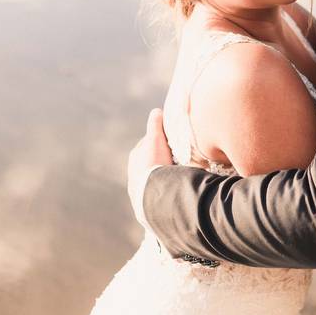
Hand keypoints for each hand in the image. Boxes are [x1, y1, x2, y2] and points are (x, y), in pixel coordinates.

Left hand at [127, 108, 175, 225]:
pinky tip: (176, 189)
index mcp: (136, 157)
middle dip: (164, 160)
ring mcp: (140, 188)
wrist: (151, 192)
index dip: (162, 140)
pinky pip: (159, 192)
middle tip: (179, 159)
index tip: (174, 141)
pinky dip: (166, 189)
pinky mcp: (147, 203)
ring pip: (156, 178)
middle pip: (153, 161)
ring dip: (165, 176)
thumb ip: (156, 124)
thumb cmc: (154, 163)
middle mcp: (135, 172)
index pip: (150, 144)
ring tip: (180, 176)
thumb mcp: (156, 139)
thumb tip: (157, 111)